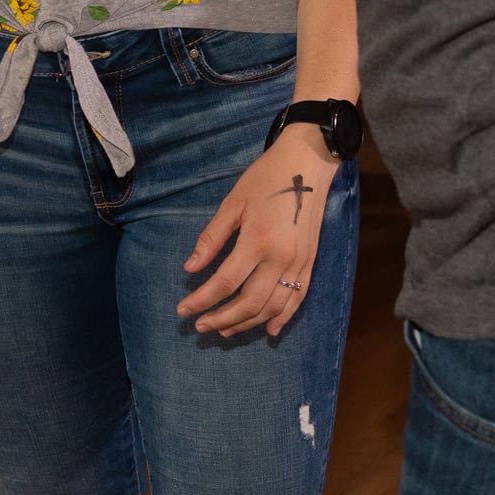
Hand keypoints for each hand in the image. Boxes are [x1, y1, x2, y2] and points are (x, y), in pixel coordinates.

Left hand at [179, 126, 336, 335]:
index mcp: (258, 241)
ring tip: (225, 331)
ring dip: (247, 323)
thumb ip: (212, 239)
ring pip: (272, 307)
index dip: (202, 300)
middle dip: (221, 318)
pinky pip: (297, 298)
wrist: (308, 163)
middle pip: (248, 302)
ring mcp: (299, 263)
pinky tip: (268, 331)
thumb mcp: (233, 204)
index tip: (183, 310)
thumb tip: (190, 269)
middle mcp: (280, 258)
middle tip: (200, 326)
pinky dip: (283, 318)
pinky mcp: (311, 262)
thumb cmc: (265, 178)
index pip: (225, 282)